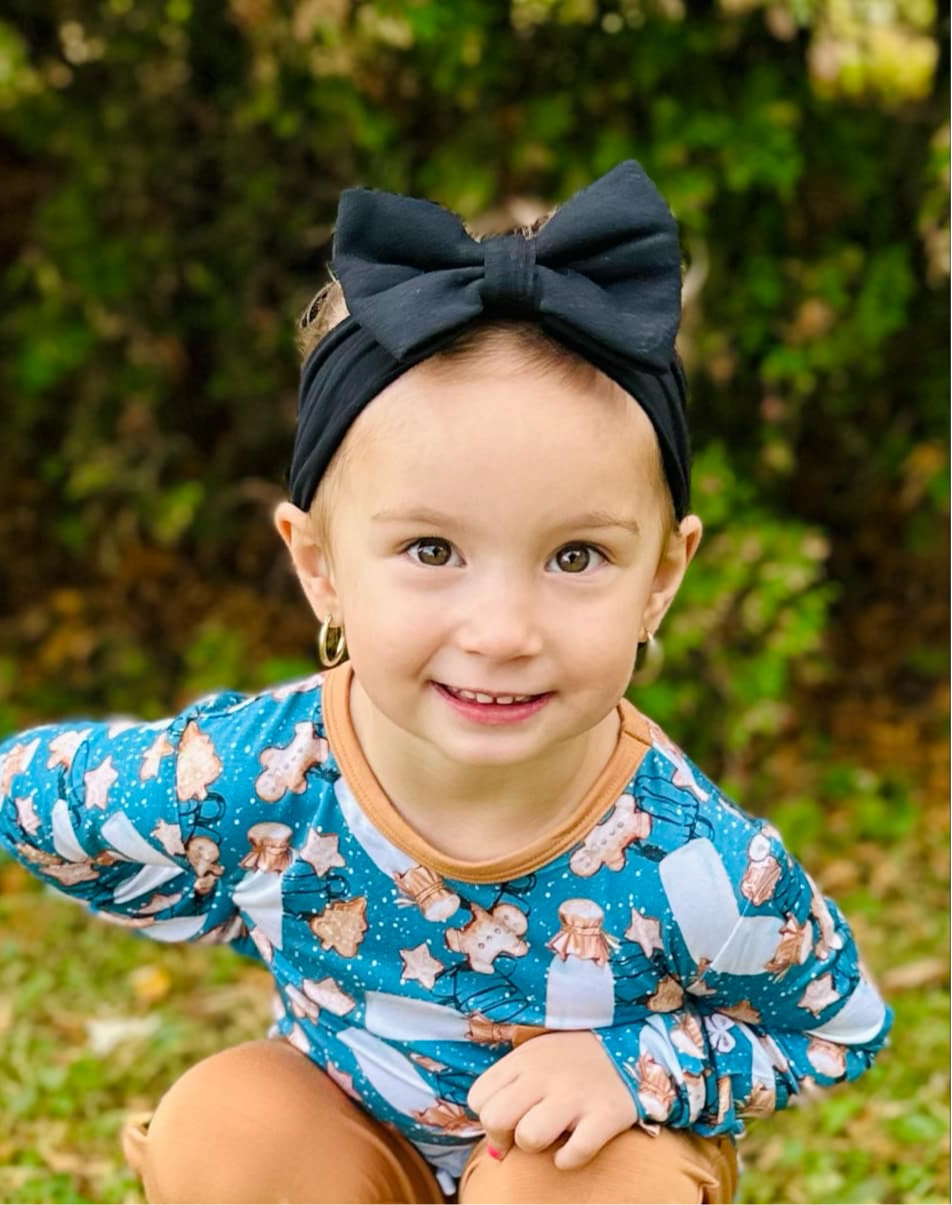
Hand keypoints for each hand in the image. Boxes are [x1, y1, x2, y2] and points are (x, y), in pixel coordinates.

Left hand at [466, 1030, 636, 1170]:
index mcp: (523, 1059)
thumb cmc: (572, 1058)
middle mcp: (544, 1075)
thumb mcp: (535, 1058)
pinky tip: (573, 1148)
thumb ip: (509, 1090)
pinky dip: (569, 1159)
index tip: (507, 1119)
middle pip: (495, 1118)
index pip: (478, 1098)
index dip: (487, 1116)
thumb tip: (494, 1150)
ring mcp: (575, 1095)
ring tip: (551, 1136)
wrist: (628, 1044)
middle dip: (502, 1137)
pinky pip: (574, 1153)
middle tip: (519, 1137)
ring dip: (536, 1147)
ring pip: (529, 1137)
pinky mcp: (605, 1116)